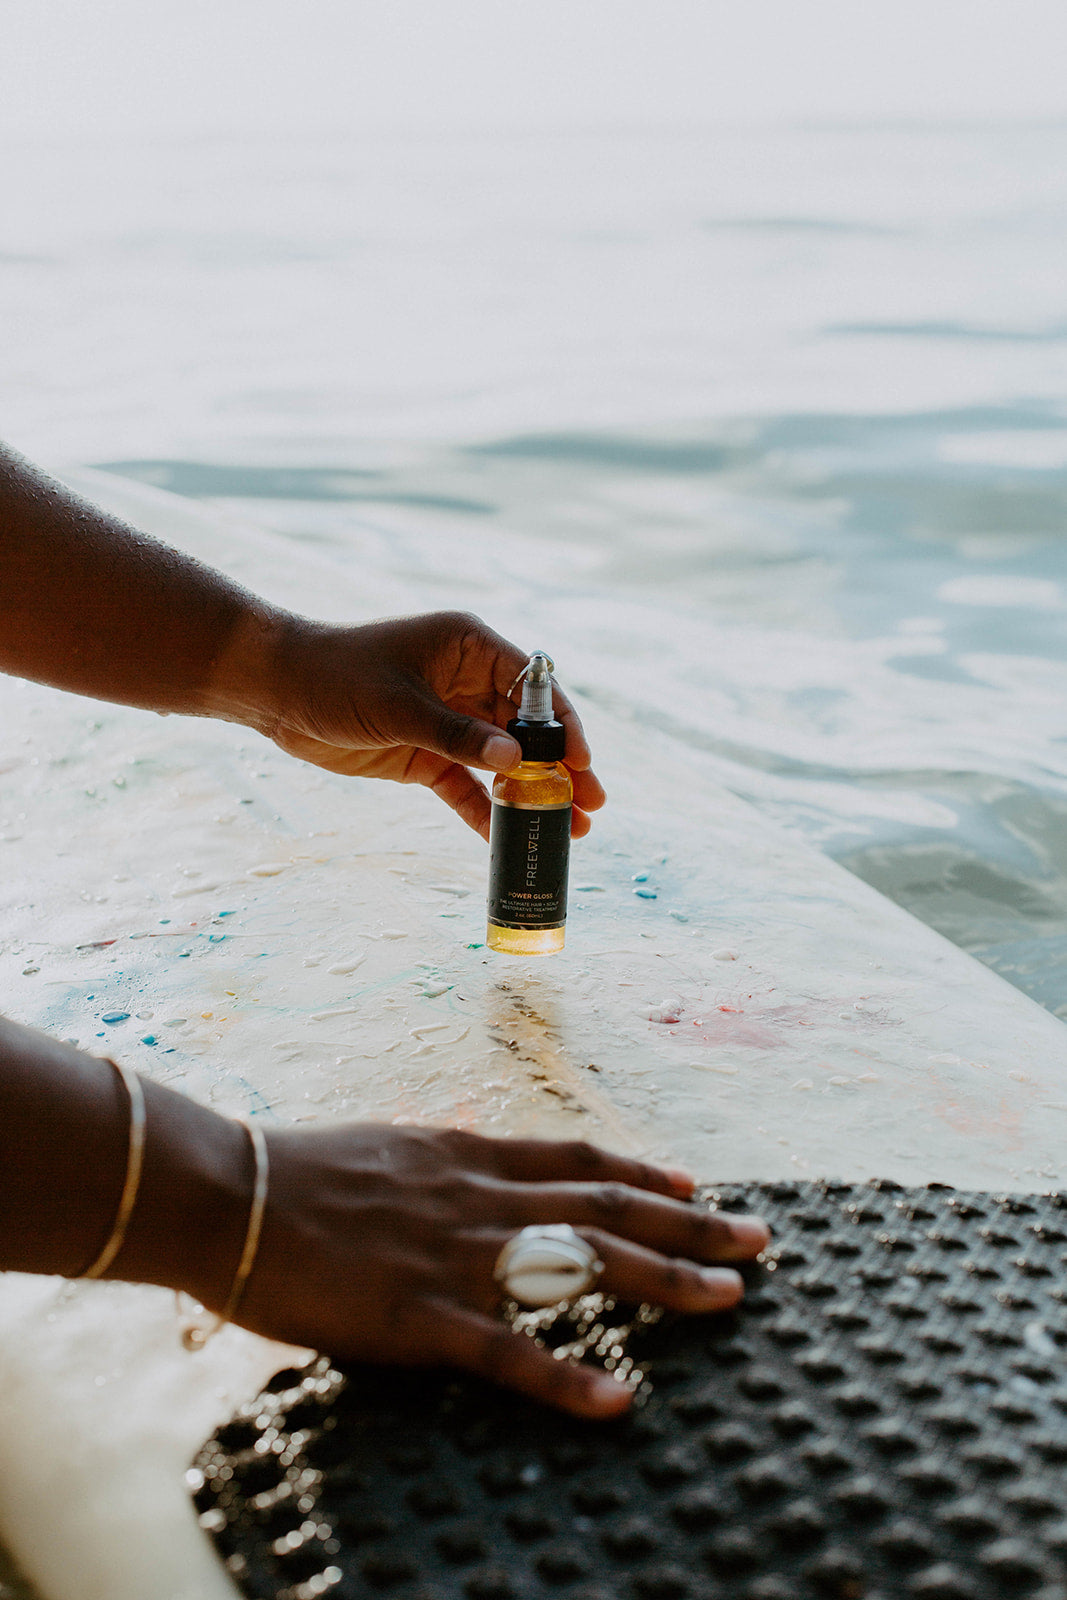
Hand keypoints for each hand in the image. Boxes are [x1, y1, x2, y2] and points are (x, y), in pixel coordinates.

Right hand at [230, 1126, 769, 1418]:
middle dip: (693, 1226)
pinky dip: (570, 1377)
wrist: (232, 1193)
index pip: (581, 1160)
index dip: (648, 1175)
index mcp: (469, 1154)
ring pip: (586, 1265)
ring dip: (667, 1282)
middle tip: (760, 1238)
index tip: (699, 1188)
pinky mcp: (422, 1316)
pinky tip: (622, 1399)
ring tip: (732, 1299)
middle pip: (610, 1207)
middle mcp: (482, 1198)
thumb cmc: (298, 1171)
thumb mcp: (389, 1145)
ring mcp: (459, 1256)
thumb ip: (445, 1158)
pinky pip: (510, 1351)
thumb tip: (479, 1154)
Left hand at [261, 611, 604, 839]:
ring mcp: (447, 720)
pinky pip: (465, 785)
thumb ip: (459, 736)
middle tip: (591, 805)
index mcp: (467, 647)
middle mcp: (465, 681)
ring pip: (501, 761)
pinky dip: (484, 810)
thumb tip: (517, 763)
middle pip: (525, 729)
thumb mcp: (400, 707)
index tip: (581, 762)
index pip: (531, 686)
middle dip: (558, 769)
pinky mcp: (425, 755)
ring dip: (530, 794)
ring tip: (568, 830)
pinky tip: (507, 839)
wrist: (277, 691)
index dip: (561, 725)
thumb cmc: (337, 676)